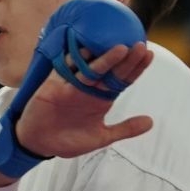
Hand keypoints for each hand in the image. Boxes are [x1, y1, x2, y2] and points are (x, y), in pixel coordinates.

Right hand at [13, 43, 153, 159]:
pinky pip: (64, 69)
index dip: (135, 68)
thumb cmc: (68, 140)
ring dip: (105, 59)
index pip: (122, 79)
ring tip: (120, 48)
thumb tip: (150, 122)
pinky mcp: (54, 85)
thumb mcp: (101, 138)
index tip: (149, 56)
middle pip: (110, 71)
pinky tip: (84, 49)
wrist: (39, 144)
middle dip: (125, 60)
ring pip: (91, 68)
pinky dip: (73, 60)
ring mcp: (72, 85)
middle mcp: (89, 88)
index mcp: (102, 98)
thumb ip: (125, 129)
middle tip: (140, 46)